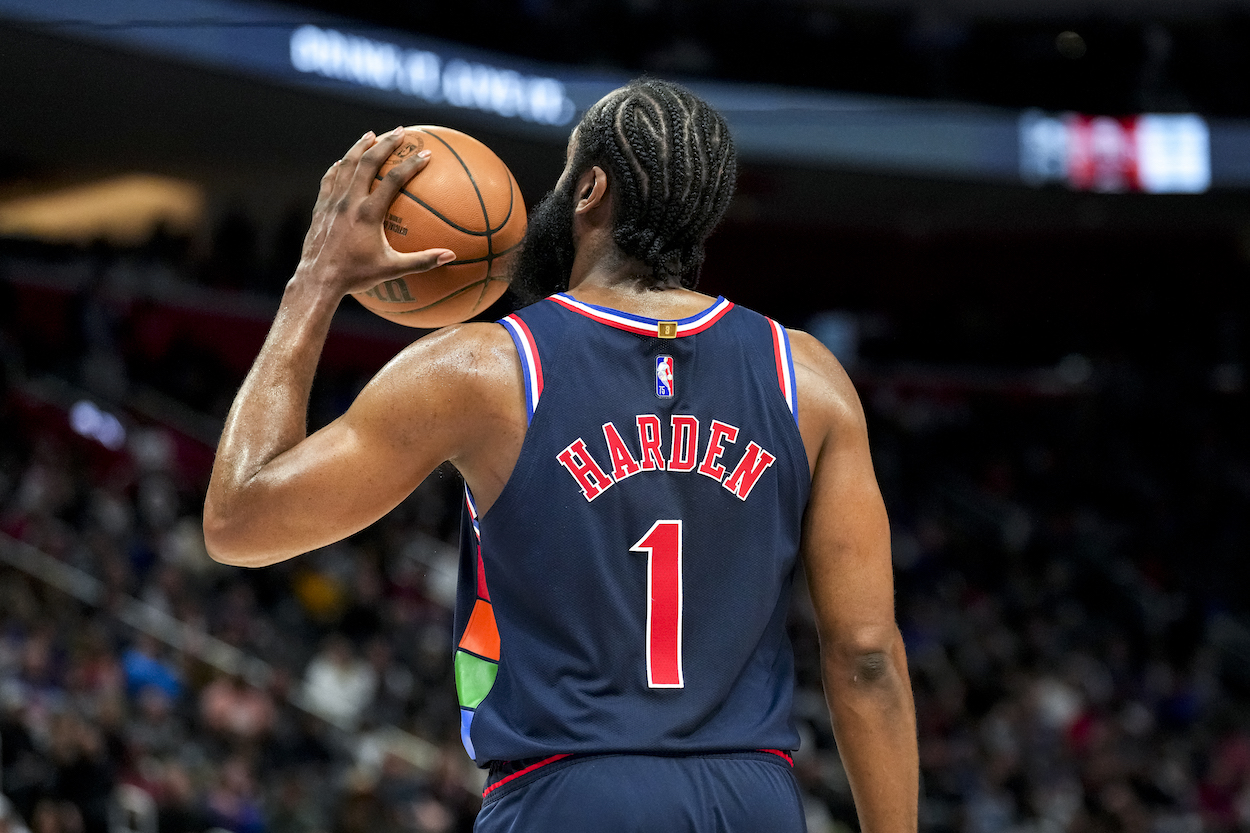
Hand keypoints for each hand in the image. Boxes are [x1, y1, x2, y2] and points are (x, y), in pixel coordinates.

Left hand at [295, 127, 454, 297]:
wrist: (318, 280)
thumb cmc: (356, 276)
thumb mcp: (392, 270)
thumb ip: (422, 261)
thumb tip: (451, 256)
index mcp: (368, 213)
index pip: (392, 180)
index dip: (411, 164)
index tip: (426, 153)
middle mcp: (349, 202)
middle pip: (367, 162)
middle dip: (385, 143)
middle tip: (400, 131)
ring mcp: (332, 202)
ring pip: (345, 165)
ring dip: (359, 147)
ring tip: (370, 135)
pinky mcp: (320, 208)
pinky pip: (329, 179)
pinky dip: (338, 167)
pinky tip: (342, 162)